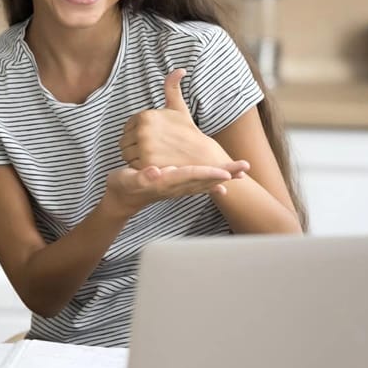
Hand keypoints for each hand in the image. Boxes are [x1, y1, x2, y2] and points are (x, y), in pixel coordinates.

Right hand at [105, 160, 251, 214]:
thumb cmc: (122, 186)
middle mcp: (176, 187)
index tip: (225, 173)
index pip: (191, 176)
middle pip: (205, 180)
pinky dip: (213, 185)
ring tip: (242, 172)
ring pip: (205, 183)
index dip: (209, 174)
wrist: (121, 200)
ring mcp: (178, 189)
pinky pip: (199, 187)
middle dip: (225, 174)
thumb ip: (140, 177)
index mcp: (165, 182)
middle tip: (245, 167)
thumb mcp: (126, 179)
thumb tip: (154, 172)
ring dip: (224, 177)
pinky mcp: (177, 188)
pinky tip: (224, 186)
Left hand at [118, 69, 230, 168]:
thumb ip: (172, 88)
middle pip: (124, 141)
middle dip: (135, 146)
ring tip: (155, 156)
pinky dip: (141, 167)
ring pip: (126, 154)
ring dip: (136, 157)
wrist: (202, 156)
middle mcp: (143, 130)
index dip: (138, 134)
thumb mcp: (179, 108)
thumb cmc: (188, 132)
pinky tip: (155, 165)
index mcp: (145, 115)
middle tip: (155, 149)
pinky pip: (132, 166)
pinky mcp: (147, 164)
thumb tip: (180, 69)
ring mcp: (144, 147)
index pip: (127, 127)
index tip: (154, 138)